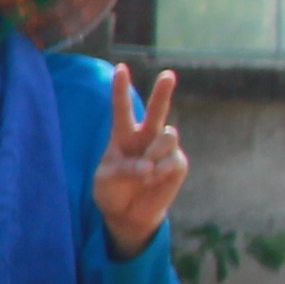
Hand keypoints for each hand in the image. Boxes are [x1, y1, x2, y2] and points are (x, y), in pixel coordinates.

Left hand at [95, 67, 185, 256]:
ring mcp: (164, 149)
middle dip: (163, 92)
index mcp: (123, 136)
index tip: (120, 69)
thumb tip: (150, 166)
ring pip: (167, 136)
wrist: (128, 214)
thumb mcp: (107, 180)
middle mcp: (146, 137)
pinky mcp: (177, 163)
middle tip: (168, 75)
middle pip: (156, 110)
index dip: (121, 89)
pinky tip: (153, 182)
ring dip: (154, 154)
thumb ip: (125, 169)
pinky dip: (160, 173)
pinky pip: (173, 161)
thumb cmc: (112, 191)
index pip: (122, 109)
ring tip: (145, 173)